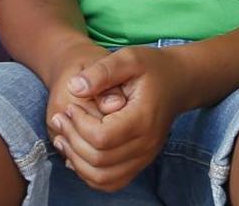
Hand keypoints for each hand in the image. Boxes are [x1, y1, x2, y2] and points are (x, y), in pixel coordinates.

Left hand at [49, 46, 184, 191]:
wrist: (178, 82)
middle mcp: (146, 145)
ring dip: (77, 162)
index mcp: (142, 119)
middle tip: (60, 120)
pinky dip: (89, 174)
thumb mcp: (128, 57)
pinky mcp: (140, 162)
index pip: (102, 137)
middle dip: (72, 141)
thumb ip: (102, 71)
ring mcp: (144, 158)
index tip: (70, 106)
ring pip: (102, 178)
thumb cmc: (152, 67)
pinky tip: (76, 154)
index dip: (79, 125)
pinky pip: (111, 182)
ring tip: (62, 138)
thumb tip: (74, 88)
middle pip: (99, 160)